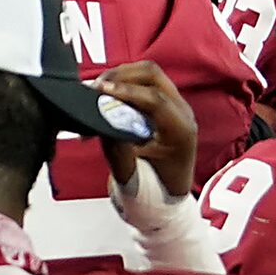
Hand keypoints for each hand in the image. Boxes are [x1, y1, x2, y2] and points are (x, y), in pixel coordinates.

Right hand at [93, 59, 199, 197]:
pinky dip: (120, 84)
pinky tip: (104, 98)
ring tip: (96, 94)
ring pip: (145, 73)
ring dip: (118, 77)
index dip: (125, 92)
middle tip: (94, 90)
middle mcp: (181, 112)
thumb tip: (100, 122)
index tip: (100, 92)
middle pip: (151, 74)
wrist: (165, 201)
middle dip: (119, 76)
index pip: (155, 99)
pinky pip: (141, 81)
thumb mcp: (132, 178)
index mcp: (180, 131)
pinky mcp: (162, 102)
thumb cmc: (153, 194)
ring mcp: (174, 104)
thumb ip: (116, 151)